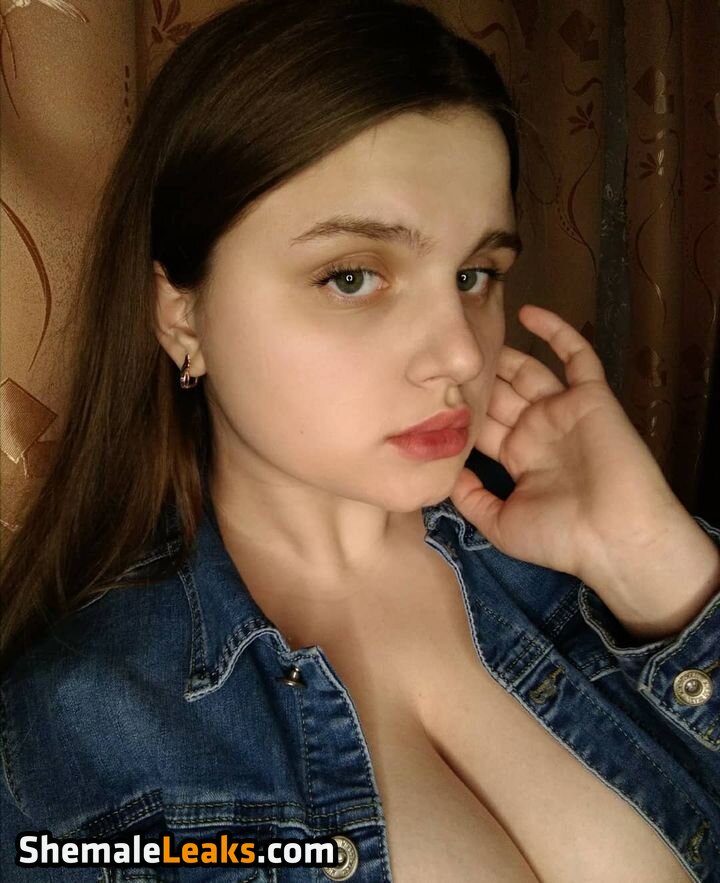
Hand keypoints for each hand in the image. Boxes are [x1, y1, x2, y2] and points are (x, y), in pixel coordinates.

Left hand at [450, 304, 683, 593]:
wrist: (616, 538)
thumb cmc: (562, 538)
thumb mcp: (500, 524)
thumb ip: (470, 498)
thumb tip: (444, 473)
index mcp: (519, 457)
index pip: (482, 424)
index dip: (459, 408)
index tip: (427, 391)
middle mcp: (538, 430)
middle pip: (499, 394)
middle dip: (474, 378)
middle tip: (445, 355)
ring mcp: (563, 411)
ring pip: (527, 371)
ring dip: (502, 354)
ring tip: (473, 332)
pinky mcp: (590, 397)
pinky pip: (576, 356)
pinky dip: (556, 332)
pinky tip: (528, 312)